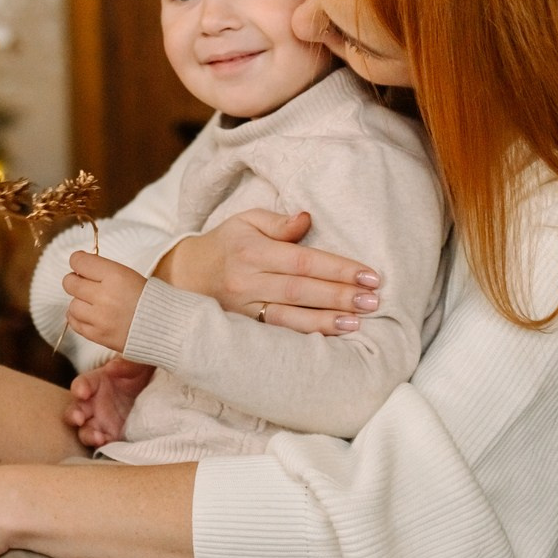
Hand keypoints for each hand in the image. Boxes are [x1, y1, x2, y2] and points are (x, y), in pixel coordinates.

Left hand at [63, 252, 146, 352]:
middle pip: (70, 283)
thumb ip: (103, 271)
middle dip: (75, 281)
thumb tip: (79, 266)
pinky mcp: (98, 335)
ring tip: (93, 303)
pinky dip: (79, 318)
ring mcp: (100, 318)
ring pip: (71, 304)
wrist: (167, 327)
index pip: (79, 262)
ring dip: (79, 302)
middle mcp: (105, 296)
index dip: (78, 261)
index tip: (82, 264)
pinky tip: (89, 315)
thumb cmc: (150, 298)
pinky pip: (74, 323)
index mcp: (115, 276)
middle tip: (84, 283)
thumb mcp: (130, 275)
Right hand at [65, 357, 154, 447]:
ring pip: (85, 431)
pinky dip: (104, 447)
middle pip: (75, 411)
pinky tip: (110, 445)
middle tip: (79, 418)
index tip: (82, 392)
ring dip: (88, 435)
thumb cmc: (140, 372)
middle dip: (74, 415)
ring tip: (98, 437)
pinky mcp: (112, 436)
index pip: (82, 384)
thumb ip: (125, 365)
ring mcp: (101, 422)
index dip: (79, 388)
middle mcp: (93, 403)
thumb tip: (112, 368)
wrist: (153, 390)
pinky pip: (104, 444)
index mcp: (96, 382)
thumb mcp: (136, 365)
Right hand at [155, 209, 380, 334]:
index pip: (303, 261)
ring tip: (357, 323)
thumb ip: (278, 223)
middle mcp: (248, 282)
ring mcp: (244, 309)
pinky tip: (330, 338)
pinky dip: (305, 336)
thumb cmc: (225, 244)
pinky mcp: (243, 328)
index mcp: (252, 252)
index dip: (338, 269)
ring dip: (326, 321)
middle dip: (340, 296)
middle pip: (301, 291)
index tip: (369, 274)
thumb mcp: (246, 221)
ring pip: (290, 318)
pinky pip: (278, 334)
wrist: (184, 276)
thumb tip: (307, 219)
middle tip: (373, 300)